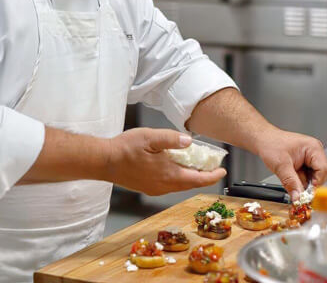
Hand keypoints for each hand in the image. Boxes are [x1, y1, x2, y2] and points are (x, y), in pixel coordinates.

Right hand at [106, 128, 225, 195]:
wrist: (104, 161)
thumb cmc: (125, 148)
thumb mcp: (150, 137)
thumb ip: (171, 139)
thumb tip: (189, 141)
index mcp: (168, 175)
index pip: (198, 179)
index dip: (212, 176)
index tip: (222, 170)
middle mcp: (164, 186)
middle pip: (190, 183)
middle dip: (203, 175)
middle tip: (212, 165)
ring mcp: (155, 188)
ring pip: (180, 185)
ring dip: (190, 176)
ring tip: (196, 164)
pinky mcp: (148, 187)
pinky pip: (170, 185)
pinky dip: (179, 177)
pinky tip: (176, 167)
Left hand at [256, 128, 326, 200]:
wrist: (263, 140)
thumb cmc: (271, 144)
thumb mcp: (280, 166)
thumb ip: (291, 183)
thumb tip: (298, 198)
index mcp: (313, 148)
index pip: (324, 169)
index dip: (317, 182)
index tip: (308, 193)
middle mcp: (314, 152)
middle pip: (322, 175)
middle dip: (310, 184)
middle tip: (298, 189)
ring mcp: (310, 158)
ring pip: (314, 178)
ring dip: (304, 183)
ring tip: (290, 178)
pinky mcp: (305, 163)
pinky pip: (307, 177)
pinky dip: (300, 181)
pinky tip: (291, 177)